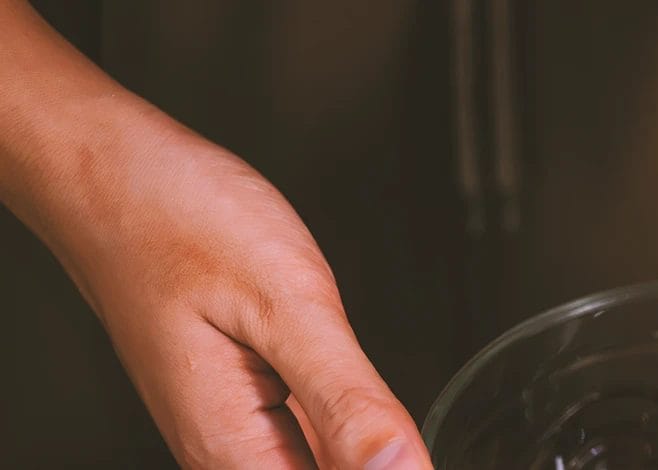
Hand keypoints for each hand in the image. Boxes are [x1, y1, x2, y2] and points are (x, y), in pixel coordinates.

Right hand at [0, 2, 431, 466]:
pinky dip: (337, 407)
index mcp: (236, 452)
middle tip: (349, 365)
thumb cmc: (180, 222)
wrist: (113, 175)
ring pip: (323, 456)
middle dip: (366, 442)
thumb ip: (348, 401)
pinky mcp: (243, 401)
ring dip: (352, 425)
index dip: (380, 465)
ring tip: (327, 352)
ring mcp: (233, 430)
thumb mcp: (287, 304)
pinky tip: (331, 364)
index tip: (383, 418)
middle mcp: (229, 455)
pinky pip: (306, 431)